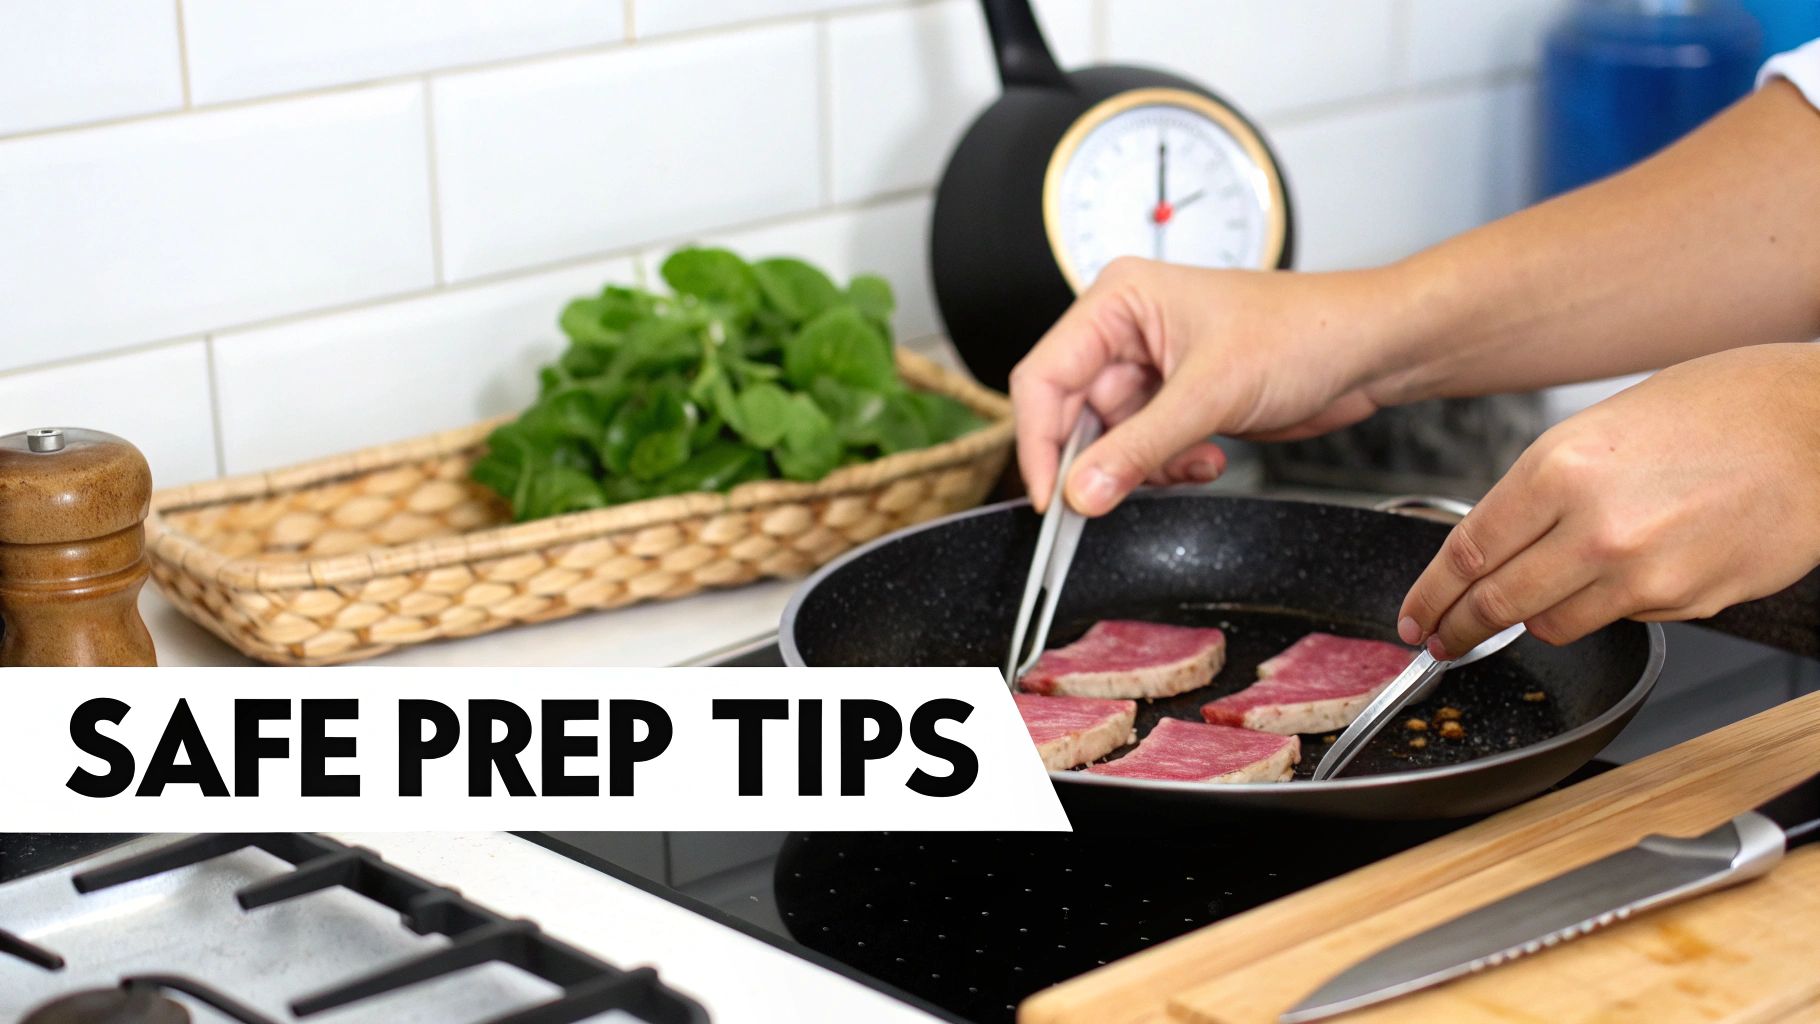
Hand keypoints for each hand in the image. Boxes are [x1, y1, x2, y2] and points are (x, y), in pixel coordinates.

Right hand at [1010, 257, 1407, 513]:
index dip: (1039, 441)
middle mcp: (1126, 331)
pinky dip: (1167, 468)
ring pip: (1109, 441)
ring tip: (1188, 461)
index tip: (1050, 497)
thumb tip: (1081, 491)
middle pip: (1072, 414)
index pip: (1045, 376)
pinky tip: (1207, 459)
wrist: (1369, 350)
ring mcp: (1151, 369)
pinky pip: (1143, 451)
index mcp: (1118, 301)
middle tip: (1106, 499)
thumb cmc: (1306, 330)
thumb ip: (1139, 448)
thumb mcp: (1211, 394)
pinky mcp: (1176, 402)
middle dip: (1098, 459)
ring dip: (1143, 466)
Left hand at [1398, 343, 1819, 657]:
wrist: (1819, 425)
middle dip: (1460, 628)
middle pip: (1497, 602)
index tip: (1414, 616)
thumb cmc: (1721, 407)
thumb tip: (1501, 537)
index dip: (1431, 594)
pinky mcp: (1686, 602)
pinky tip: (1627, 573)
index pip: (1467, 552)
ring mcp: (1643, 574)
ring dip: (1534, 620)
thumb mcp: (1603, 426)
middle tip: (1442, 639)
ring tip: (1533, 606)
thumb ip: (1545, 487)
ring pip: (1553, 624)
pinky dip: (1605, 607)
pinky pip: (1620, 620)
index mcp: (1560, 469)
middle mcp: (1594, 528)